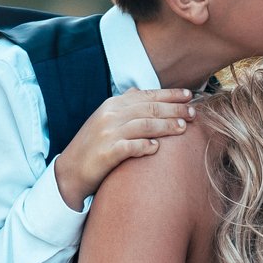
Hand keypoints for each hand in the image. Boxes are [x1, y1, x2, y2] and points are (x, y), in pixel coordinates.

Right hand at [53, 89, 194, 208]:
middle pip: (149, 108)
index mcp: (112, 105)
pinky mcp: (106, 154)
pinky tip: (157, 147)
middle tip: (193, 113)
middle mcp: (110, 116)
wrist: (69, 172)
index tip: (188, 96)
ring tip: (183, 128)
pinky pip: (130, 147)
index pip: (146, 95)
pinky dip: (145, 145)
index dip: (169, 95)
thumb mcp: (103, 119)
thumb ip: (121, 105)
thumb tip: (137, 90)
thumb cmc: (92, 146)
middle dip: (174, 109)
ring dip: (166, 126)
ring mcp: (108, 134)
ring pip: (144, 125)